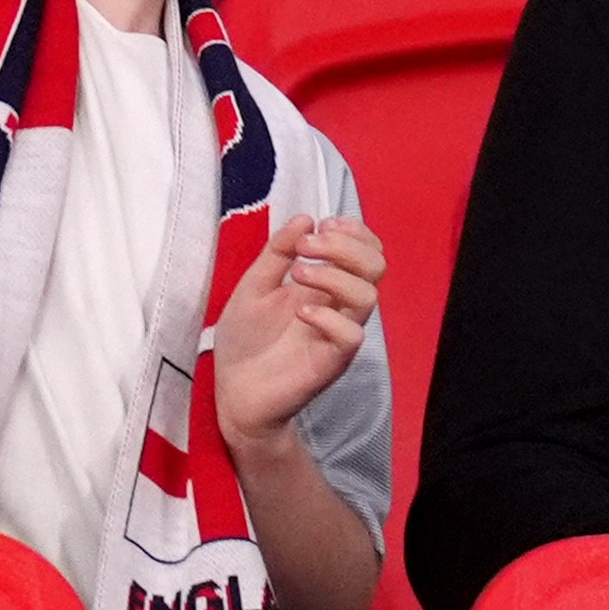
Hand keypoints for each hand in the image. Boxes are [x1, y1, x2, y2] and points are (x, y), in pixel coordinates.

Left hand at [215, 215, 383, 454]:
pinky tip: (300, 312)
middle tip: (307, 246)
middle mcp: (339, 307)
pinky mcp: (330, 361)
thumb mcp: (254, 284)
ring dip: (334, 274)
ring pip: (368, 296)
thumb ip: (277, 252)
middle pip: (376, 266)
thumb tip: (305, 218)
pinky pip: (351, 336)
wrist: (232, 391)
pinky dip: (329, 317)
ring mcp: (337, 334)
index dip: (354, 231)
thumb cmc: (246, 340)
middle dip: (345, 245)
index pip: (367, 250)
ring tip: (297, 274)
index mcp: (327, 285)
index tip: (321, 226)